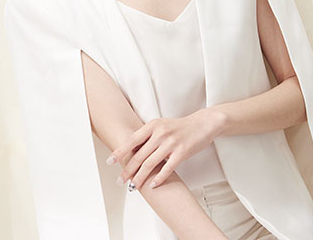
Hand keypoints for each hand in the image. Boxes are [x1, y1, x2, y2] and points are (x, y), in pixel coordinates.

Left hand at [107, 108, 225, 189]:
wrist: (202, 124)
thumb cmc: (179, 127)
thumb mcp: (160, 125)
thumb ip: (147, 135)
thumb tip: (130, 149)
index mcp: (152, 126)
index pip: (132, 140)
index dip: (120, 152)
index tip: (110, 161)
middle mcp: (159, 134)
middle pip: (139, 155)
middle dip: (128, 170)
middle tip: (120, 181)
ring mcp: (170, 143)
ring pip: (150, 164)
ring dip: (140, 177)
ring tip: (133, 187)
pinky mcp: (182, 152)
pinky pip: (167, 168)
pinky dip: (158, 178)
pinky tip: (152, 185)